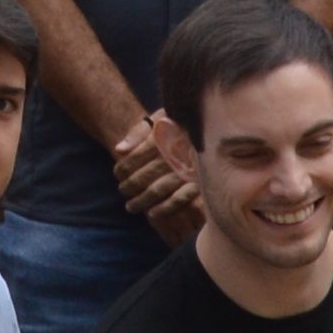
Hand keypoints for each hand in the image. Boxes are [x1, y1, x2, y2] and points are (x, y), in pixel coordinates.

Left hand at [113, 113, 204, 233]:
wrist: (214, 123)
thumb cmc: (180, 122)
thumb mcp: (160, 118)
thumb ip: (138, 132)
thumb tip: (119, 150)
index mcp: (163, 135)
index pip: (135, 157)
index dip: (122, 168)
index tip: (117, 174)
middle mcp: (174, 152)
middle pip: (143, 176)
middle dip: (129, 186)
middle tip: (123, 191)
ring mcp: (187, 169)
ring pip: (157, 190)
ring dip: (141, 201)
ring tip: (131, 206)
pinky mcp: (200, 182)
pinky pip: (179, 199)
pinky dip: (164, 208)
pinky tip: (153, 214)